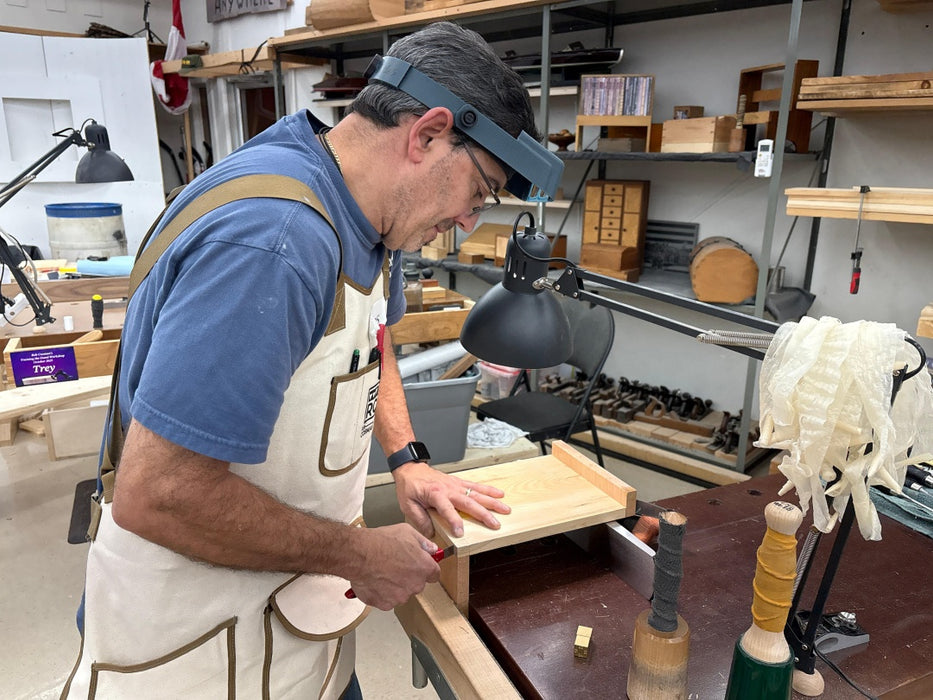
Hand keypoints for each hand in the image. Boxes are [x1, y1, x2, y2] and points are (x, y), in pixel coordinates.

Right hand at [346, 523, 441, 609]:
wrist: (358, 554)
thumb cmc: (380, 542)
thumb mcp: (407, 532)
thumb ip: (424, 543)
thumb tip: (432, 549)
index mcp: (424, 568)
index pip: (434, 574)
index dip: (426, 569)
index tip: (420, 566)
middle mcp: (415, 585)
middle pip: (417, 584)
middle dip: (409, 577)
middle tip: (396, 565)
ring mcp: (400, 597)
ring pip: (401, 593)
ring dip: (395, 586)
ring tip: (383, 571)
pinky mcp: (385, 604)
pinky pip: (387, 600)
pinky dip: (381, 593)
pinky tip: (375, 580)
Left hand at [392, 461, 509, 537]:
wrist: (411, 469)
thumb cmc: (410, 486)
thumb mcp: (408, 505)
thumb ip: (420, 520)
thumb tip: (431, 534)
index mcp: (435, 495)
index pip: (446, 509)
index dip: (454, 521)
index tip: (460, 532)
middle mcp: (448, 489)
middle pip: (469, 502)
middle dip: (483, 514)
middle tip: (495, 524)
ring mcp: (456, 485)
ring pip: (477, 494)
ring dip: (492, 502)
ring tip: (505, 509)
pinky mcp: (459, 482)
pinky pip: (476, 486)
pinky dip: (489, 490)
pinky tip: (499, 494)